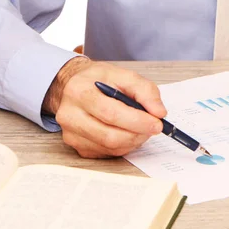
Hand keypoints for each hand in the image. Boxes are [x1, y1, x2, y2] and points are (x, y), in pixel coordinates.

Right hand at [42, 57, 166, 157]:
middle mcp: (70, 115)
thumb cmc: (98, 80)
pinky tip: (126, 133)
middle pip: (110, 135)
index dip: (137, 121)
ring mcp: (71, 134)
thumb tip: (159, 112)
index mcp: (80, 92)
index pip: (111, 113)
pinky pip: (107, 153)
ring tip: (141, 128)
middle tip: (153, 127)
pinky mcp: (77, 147)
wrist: (72, 86)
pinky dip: (124, 145)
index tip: (157, 123)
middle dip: (138, 134)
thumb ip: (145, 90)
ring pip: (110, 147)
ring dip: (133, 140)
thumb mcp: (123, 75)